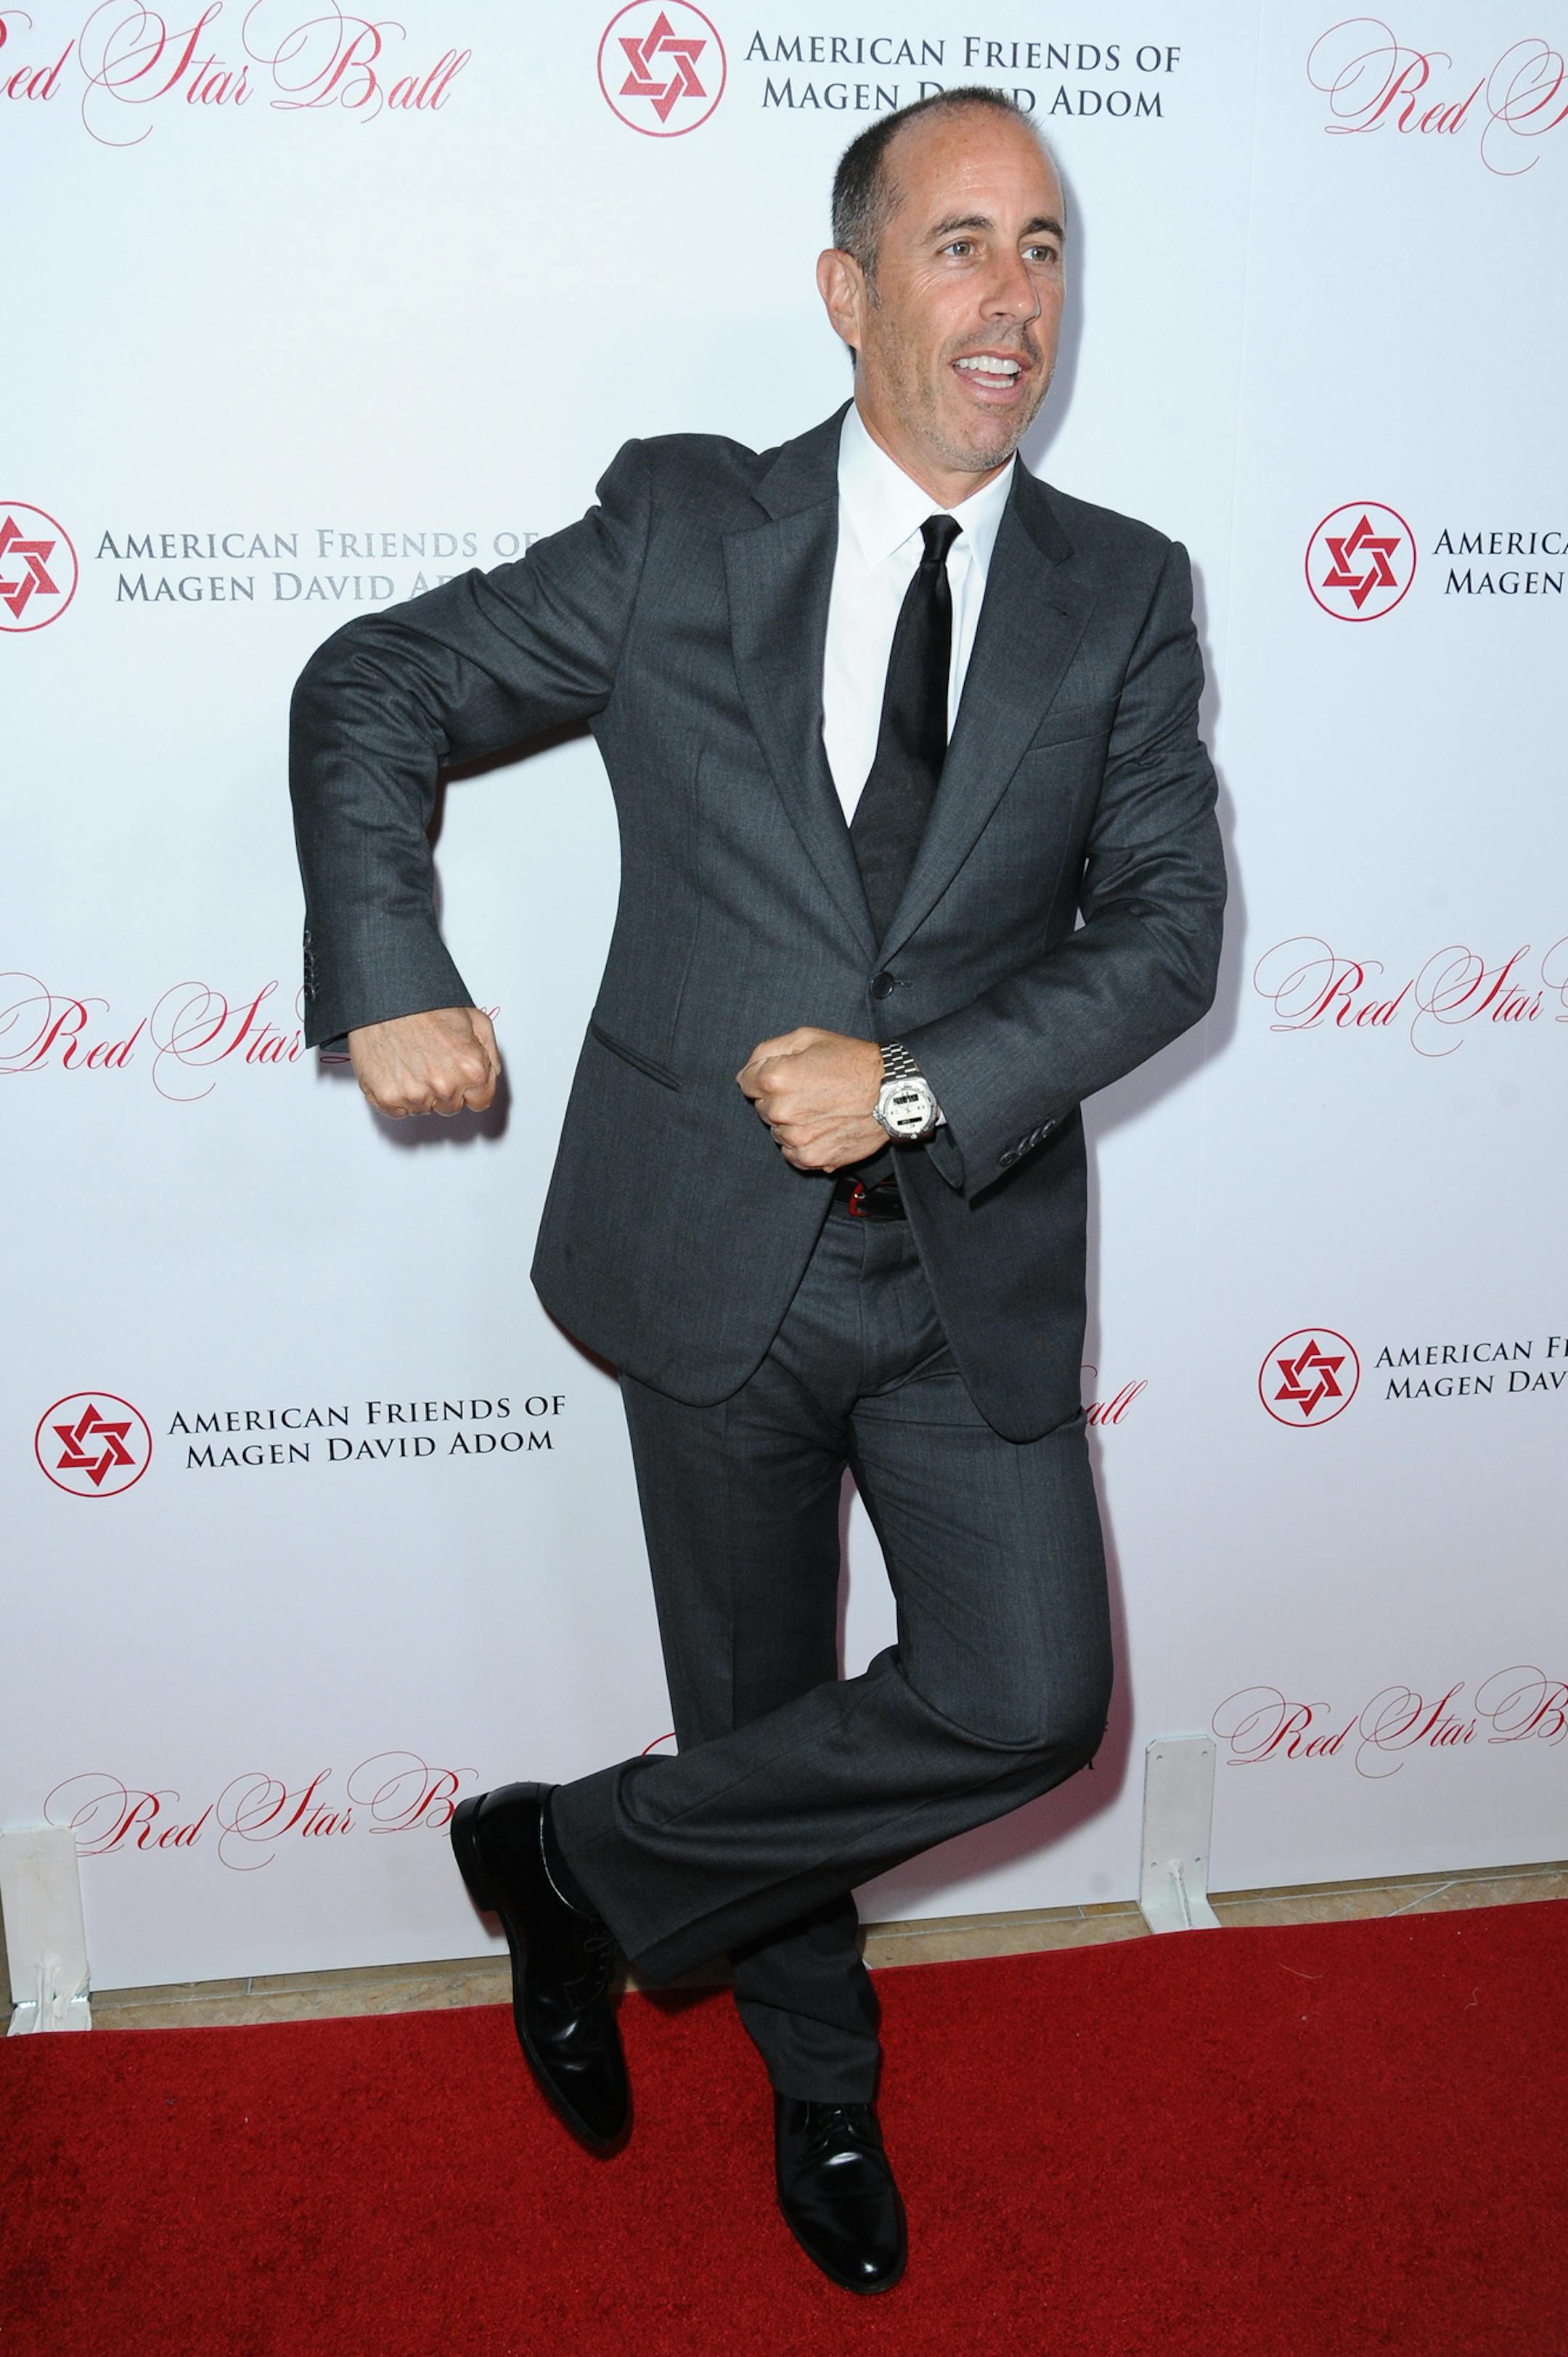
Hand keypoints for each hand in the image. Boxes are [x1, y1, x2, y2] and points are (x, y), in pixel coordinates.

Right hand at [348, 1006, 500, 1116]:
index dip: (470, 1089)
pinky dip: (397, 1096)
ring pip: (423, 1109)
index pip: (480, 1102)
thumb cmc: (427, 1004)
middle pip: (451, 1107)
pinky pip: (398, 1111)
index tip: (459, 1076)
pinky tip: (397, 1071)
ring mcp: (415, 1094)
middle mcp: (445, 1086)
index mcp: (472, 1069)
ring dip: (420, 1092)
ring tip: (411, 1060)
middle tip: (431, 1061)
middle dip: (445, 1089)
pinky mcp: (387, 1097)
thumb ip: (490, 1053)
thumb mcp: (475, 1019)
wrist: (387, 994)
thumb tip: (491, 1074)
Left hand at [737, 1026, 884, 1171]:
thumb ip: (768, 1050)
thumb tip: (746, 1069)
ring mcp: (796, 1137)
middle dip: (779, 1098)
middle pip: (761, 1107)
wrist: (891, 1093)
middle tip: (810, 1089)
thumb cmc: (854, 1063)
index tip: (786, 1075)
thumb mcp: (809, 1037)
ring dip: (791, 1122)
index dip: (765, 1075)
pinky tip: (823, 1127)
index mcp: (777, 1078)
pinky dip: (803, 1143)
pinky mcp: (812, 1157)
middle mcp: (781, 1110)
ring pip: (777, 1130)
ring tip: (820, 1108)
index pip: (745, 1081)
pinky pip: (792, 1153)